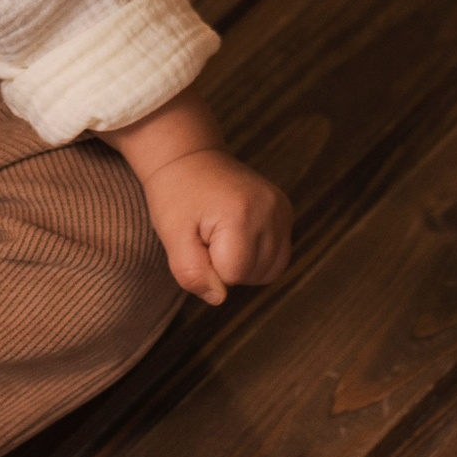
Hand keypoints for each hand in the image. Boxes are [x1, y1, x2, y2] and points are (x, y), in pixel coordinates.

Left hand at [136, 146, 292, 303]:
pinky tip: (236, 234)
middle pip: (253, 275)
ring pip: (270, 271)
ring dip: (243, 263)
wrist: (188, 157)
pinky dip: (256, 255)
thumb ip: (191, 272)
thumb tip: (219, 298)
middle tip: (206, 234)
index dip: (208, 266)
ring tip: (221, 234)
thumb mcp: (171, 236)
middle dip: (226, 266)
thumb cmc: (176, 196)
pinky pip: (277, 255)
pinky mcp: (286, 211)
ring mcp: (282, 210)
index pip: (232, 275)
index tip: (196, 239)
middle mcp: (271, 211)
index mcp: (241, 216)